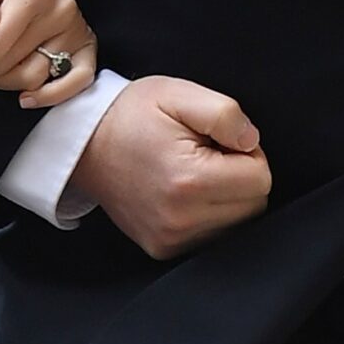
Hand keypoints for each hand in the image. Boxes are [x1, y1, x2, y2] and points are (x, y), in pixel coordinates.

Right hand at [72, 74, 271, 259]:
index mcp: (189, 181)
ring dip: (227, 199)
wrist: (83, 144)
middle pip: (253, 206)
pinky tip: (185, 193)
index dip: (247, 152)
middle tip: (206, 154)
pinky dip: (209, 215)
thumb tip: (252, 141)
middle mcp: (180, 219)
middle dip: (241, 178)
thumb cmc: (131, 115)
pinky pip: (213, 236)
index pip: (261, 179)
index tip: (219, 141)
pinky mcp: (163, 249)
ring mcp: (170, 239)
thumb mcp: (178, 94)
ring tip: (194, 173)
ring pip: (237, 225)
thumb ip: (225, 114)